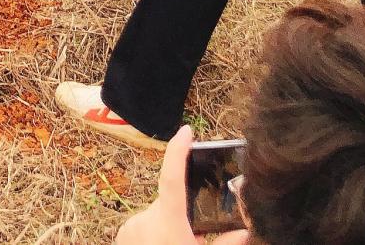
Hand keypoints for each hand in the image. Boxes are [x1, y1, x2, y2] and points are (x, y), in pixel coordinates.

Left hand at [114, 125, 248, 244]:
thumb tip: (244, 232)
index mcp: (169, 220)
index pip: (173, 176)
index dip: (178, 150)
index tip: (186, 130)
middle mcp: (146, 218)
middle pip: (168, 205)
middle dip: (180, 218)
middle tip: (190, 240)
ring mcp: (130, 227)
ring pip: (155, 219)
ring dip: (165, 231)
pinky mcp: (120, 236)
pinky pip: (141, 230)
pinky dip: (152, 238)